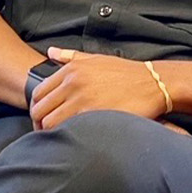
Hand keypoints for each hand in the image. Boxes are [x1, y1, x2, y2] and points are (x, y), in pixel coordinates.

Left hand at [29, 47, 169, 129]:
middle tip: (47, 133)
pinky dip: (65, 137)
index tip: (43, 120)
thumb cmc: (126, 73)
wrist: (153, 83)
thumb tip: (51, 51)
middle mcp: (73, 83)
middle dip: (39, 124)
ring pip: (50, 123)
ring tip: (58, 139)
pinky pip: (68, 130)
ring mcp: (82, 99)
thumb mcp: (97, 58)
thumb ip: (71, 56)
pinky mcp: (93, 115)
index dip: (37, 110)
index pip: (38, 93)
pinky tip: (72, 140)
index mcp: (71, 70)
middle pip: (40, 110)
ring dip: (50, 133)